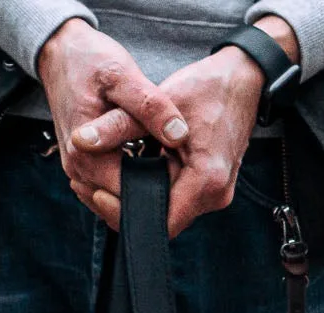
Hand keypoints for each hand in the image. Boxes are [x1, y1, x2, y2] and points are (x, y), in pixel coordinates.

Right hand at [37, 20, 189, 224]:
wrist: (61, 53)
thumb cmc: (89, 61)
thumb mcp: (123, 75)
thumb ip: (151, 106)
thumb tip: (179, 134)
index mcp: (86, 154)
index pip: (129, 197)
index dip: (159, 192)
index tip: (185, 174)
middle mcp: (78, 170)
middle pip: (122, 203)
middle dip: (151, 193)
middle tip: (181, 169)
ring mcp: (77, 170)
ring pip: (115, 198)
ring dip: (140, 188)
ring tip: (167, 166)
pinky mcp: (82, 165)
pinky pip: (109, 186)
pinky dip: (129, 179)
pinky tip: (148, 162)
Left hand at [74, 19, 298, 236]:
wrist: (243, 79)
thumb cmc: (208, 87)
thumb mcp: (158, 102)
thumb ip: (118, 125)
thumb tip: (80, 141)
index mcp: (206, 180)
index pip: (161, 222)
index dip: (125, 213)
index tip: (98, 193)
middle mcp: (215, 195)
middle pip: (163, 220)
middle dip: (128, 206)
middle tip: (95, 185)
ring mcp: (215, 194)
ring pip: (169, 211)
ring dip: (141, 196)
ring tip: (111, 176)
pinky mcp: (210, 187)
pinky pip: (177, 199)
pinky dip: (155, 187)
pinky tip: (136, 167)